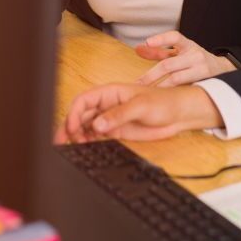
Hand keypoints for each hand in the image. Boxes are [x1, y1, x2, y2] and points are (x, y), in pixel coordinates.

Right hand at [54, 82, 222, 142]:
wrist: (179, 114)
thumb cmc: (163, 102)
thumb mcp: (142, 105)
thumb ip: (119, 114)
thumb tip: (97, 124)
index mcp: (110, 92)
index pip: (84, 100)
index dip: (74, 113)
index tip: (73, 127)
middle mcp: (107, 105)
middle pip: (81, 114)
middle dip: (69, 126)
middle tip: (62, 142)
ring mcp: (110, 118)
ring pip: (86, 126)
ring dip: (76, 135)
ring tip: (72, 147)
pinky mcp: (116, 131)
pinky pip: (96, 136)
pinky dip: (87, 141)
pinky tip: (83, 148)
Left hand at [135, 31, 236, 86]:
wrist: (222, 70)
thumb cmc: (194, 60)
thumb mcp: (180, 53)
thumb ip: (159, 51)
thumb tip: (138, 49)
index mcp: (188, 45)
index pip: (175, 37)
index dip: (161, 39)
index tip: (148, 42)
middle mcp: (195, 55)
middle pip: (169, 64)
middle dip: (151, 76)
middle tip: (137, 84)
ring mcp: (202, 69)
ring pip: (176, 79)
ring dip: (160, 87)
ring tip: (147, 93)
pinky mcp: (206, 83)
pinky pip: (185, 89)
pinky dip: (172, 94)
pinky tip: (163, 99)